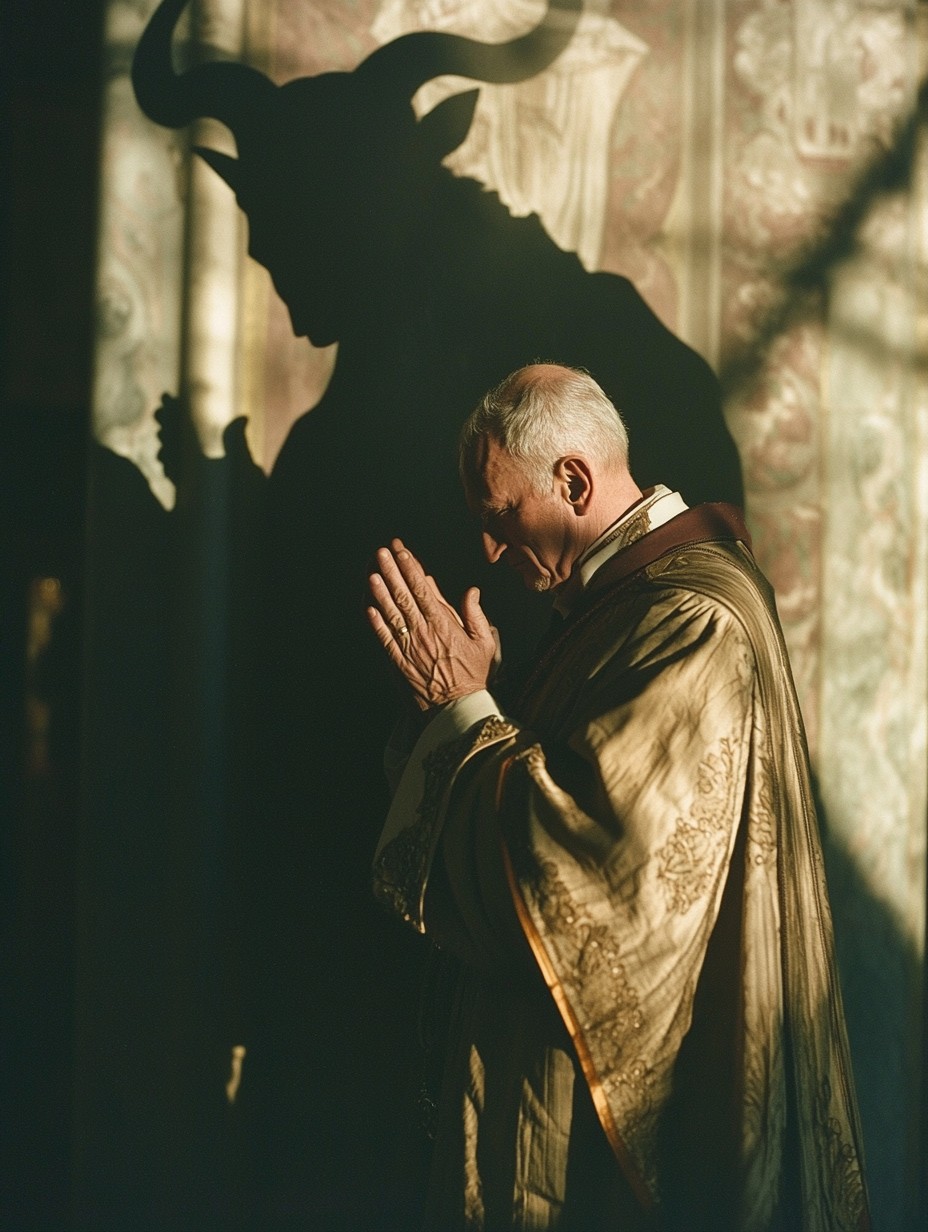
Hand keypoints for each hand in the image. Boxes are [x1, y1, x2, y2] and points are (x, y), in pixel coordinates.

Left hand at [367, 539, 496, 709]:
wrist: (457, 708)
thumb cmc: (473, 675)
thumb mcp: (485, 643)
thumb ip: (475, 614)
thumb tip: (470, 591)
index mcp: (445, 624)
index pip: (424, 589)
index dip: (411, 568)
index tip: (402, 552)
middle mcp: (424, 632)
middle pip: (404, 595)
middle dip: (392, 571)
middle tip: (382, 552)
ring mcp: (409, 646)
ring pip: (392, 613)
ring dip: (380, 591)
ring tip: (372, 572)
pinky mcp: (399, 661)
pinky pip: (385, 638)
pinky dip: (376, 623)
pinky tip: (369, 608)